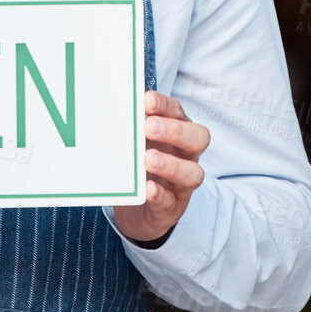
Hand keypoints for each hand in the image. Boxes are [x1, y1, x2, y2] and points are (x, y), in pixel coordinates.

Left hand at [113, 91, 209, 244]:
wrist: (138, 210)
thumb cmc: (139, 167)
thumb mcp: (135, 143)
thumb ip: (129, 128)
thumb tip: (112, 109)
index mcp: (176, 132)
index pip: (177, 112)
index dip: (165, 105)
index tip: (147, 101)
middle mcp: (185, 155)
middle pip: (198, 138)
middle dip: (175, 130)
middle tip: (150, 127)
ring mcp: (182, 183)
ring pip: (193, 173)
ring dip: (171, 165)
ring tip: (149, 159)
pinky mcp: (171, 207)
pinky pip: (170, 201)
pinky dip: (159, 194)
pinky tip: (147, 188)